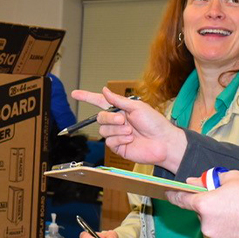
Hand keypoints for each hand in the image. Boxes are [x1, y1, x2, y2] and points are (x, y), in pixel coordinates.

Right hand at [70, 87, 186, 172]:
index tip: (75, 93)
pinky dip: (120, 139)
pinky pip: (110, 141)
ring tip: (131, 132)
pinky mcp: (118, 147)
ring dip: (117, 130)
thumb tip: (104, 90)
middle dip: (110, 118)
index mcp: (121, 109)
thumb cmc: (154, 123)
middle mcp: (117, 121)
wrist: (163, 142)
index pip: (100, 102)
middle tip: (123, 120)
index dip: (87, 97)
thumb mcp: (137, 107)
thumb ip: (118, 100)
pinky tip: (130, 140)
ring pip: (103, 130)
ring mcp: (117, 134)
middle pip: (100, 117)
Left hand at [166, 170, 238, 237]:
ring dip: (220, 223)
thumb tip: (193, 182)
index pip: (182, 200)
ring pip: (213, 229)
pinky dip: (229, 235)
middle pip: (202, 215)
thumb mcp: (232, 178)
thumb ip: (208, 180)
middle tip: (228, 203)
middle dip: (210, 209)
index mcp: (205, 205)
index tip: (169, 194)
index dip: (175, 196)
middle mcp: (207, 225)